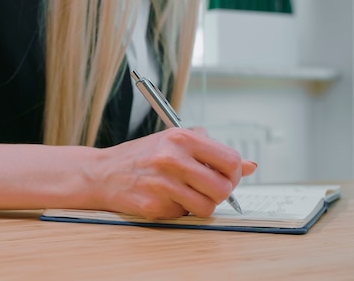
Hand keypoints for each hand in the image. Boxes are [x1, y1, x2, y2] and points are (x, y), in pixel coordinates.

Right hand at [93, 128, 257, 219]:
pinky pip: (184, 215)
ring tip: (185, 193)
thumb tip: (251, 165)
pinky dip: (179, 210)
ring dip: (201, 204)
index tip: (227, 175)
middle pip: (223, 188)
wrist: (103, 173)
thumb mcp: (174, 141)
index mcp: (181, 138)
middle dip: (220, 192)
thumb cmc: (143, 156)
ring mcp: (162, 184)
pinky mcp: (153, 206)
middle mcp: (172, 159)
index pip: (230, 160)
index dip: (235, 173)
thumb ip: (212, 150)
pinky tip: (165, 198)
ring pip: (207, 206)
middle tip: (207, 188)